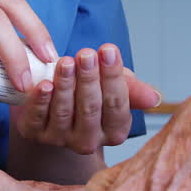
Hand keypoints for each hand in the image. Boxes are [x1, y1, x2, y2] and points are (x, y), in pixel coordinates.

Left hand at [10, 44, 160, 153]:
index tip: (108, 50)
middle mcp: (89, 141)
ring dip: (65, 85)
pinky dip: (41, 101)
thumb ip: (133, 90)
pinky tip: (44, 84)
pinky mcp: (35, 134)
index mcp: (114, 132)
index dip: (112, 77)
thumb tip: (154, 98)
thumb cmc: (90, 90)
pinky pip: (38, 118)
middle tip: (86, 54)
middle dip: (89, 79)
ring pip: (64, 112)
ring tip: (66, 62)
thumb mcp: (114, 86)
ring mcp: (60, 140)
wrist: (54, 100)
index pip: (117, 105)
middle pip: (91, 109)